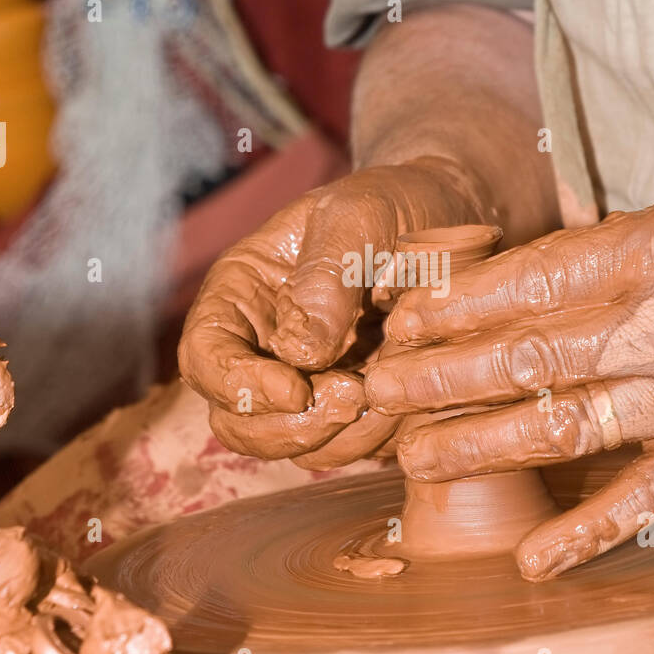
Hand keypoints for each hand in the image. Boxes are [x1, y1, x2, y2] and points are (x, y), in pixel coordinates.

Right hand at [178, 158, 488, 464]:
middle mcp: (261, 349)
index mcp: (241, 296)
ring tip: (385, 394)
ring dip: (336, 438)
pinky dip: (371, 440)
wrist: (448, 216)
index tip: (295, 390)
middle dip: (289, 426)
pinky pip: (345, 449)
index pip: (205, 357)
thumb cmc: (393, 204)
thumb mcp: (359, 217)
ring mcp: (305, 384)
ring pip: (291, 446)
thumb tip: (298, 353)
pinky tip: (404, 400)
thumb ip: (325, 277)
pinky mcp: (350, 409)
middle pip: (237, 421)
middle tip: (351, 397)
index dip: (236, 385)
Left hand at [366, 156, 653, 577]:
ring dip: (483, 447)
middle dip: (443, 377)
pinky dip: (590, 534)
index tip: (403, 322)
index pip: (533, 286)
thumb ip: (597, 252)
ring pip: (570, 429)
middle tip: (378, 389)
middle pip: (532, 358)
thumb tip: (501, 286)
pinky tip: (532, 561)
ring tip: (414, 458)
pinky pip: (649, 499)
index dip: (458, 308)